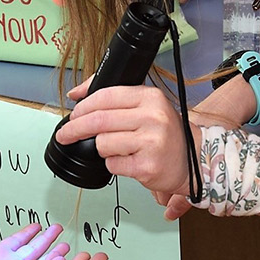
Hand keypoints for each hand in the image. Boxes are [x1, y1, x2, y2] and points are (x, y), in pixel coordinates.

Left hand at [52, 85, 195, 197]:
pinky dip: (113, 164)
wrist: (194, 159)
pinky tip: (128, 161)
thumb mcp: (146, 105)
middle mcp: (152, 117)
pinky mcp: (146, 166)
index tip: (72, 115)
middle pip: (98, 121)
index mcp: (150, 97)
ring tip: (118, 149)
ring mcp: (151, 142)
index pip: (105, 96)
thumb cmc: (166, 133)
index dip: (83, 107)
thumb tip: (76, 93)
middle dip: (75, 129)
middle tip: (64, 135)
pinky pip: (112, 164)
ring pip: (102, 144)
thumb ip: (113, 96)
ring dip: (102, 149)